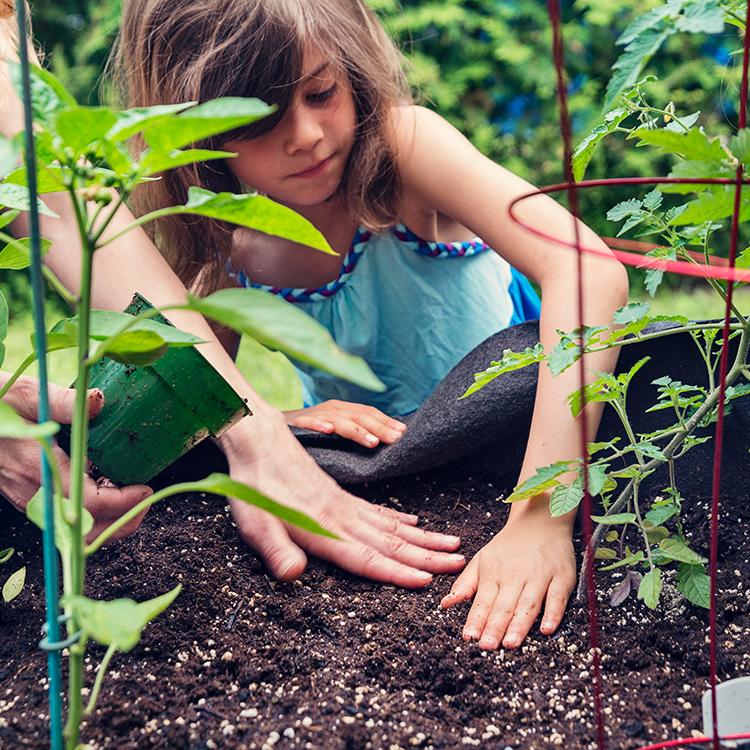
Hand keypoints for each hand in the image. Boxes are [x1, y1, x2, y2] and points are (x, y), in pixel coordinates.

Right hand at [0, 376, 151, 541]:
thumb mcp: (28, 394)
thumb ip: (65, 402)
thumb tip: (99, 401)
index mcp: (38, 470)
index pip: (88, 503)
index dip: (122, 503)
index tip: (145, 489)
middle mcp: (33, 492)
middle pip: (82, 530)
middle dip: (120, 523)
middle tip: (146, 502)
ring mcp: (27, 498)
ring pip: (70, 532)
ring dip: (105, 524)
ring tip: (132, 503)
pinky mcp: (25, 497)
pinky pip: (60, 520)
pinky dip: (88, 517)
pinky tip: (105, 495)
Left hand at [221, 404, 463, 585]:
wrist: (260, 440)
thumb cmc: (252, 487)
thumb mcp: (253, 522)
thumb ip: (274, 550)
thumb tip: (292, 576)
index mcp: (323, 529)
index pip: (366, 557)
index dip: (396, 572)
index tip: (428, 582)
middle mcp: (342, 518)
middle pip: (391, 542)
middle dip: (426, 556)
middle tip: (460, 564)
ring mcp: (345, 505)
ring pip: (392, 526)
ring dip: (424, 539)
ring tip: (453, 546)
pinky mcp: (341, 496)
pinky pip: (378, 511)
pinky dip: (400, 520)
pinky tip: (415, 525)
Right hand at [285, 400, 406, 447]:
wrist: (268, 425)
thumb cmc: (306, 432)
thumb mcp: (332, 429)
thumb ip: (352, 432)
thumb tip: (380, 440)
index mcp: (341, 410)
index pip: (368, 412)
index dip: (386, 421)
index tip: (403, 433)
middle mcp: (329, 409)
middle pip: (358, 416)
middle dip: (379, 427)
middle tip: (395, 439)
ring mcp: (312, 415)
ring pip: (338, 420)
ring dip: (356, 430)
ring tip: (371, 441)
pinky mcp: (293, 423)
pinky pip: (306, 423)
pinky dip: (317, 424)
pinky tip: (327, 430)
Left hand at [441, 500, 575, 648]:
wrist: (540, 521)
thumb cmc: (509, 546)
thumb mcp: (482, 559)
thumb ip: (465, 584)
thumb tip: (445, 604)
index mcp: (494, 573)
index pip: (483, 600)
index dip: (476, 619)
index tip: (469, 637)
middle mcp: (516, 575)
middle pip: (504, 605)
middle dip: (494, 627)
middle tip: (486, 647)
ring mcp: (540, 576)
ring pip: (528, 604)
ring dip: (519, 625)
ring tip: (509, 644)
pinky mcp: (562, 578)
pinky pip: (558, 598)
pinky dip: (553, 614)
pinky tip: (546, 630)